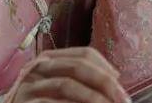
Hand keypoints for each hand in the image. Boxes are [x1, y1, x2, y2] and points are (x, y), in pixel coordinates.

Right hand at [10, 47, 130, 102]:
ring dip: (92, 98)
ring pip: (66, 84)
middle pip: (78, 66)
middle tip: (123, 99)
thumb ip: (80, 81)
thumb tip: (115, 77)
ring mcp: (28, 85)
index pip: (84, 53)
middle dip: (105, 82)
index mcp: (50, 59)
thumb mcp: (59, 88)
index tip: (120, 82)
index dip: (105, 66)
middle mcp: (37, 67)